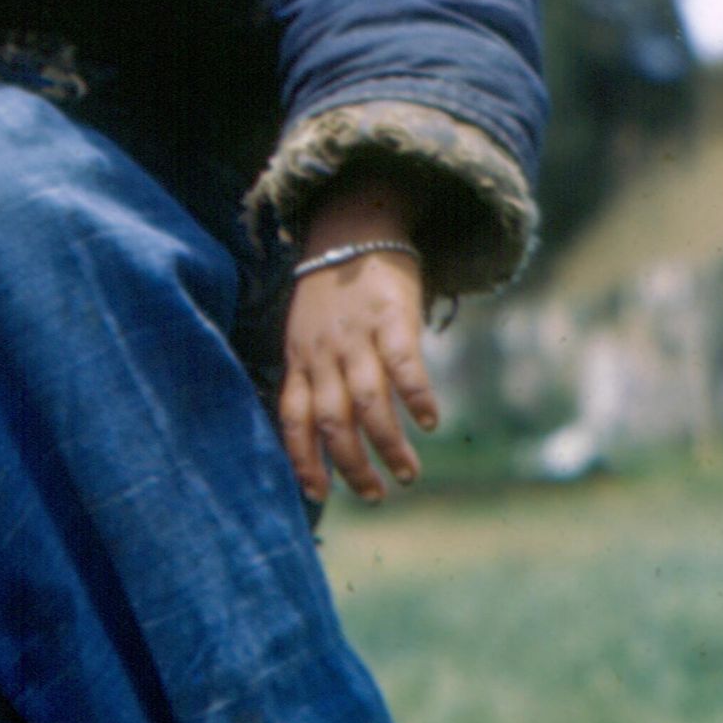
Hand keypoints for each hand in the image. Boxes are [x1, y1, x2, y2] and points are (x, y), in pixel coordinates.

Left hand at [279, 180, 437, 505]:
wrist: (353, 227)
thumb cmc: (330, 294)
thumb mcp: (304, 335)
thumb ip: (311, 377)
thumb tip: (327, 430)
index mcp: (298, 361)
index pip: (292, 421)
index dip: (302, 461)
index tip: (317, 496)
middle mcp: (322, 353)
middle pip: (332, 420)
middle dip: (350, 465)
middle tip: (374, 495)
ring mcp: (356, 336)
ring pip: (367, 402)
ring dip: (387, 444)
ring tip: (407, 474)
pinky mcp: (390, 316)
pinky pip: (402, 364)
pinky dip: (416, 396)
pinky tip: (430, 422)